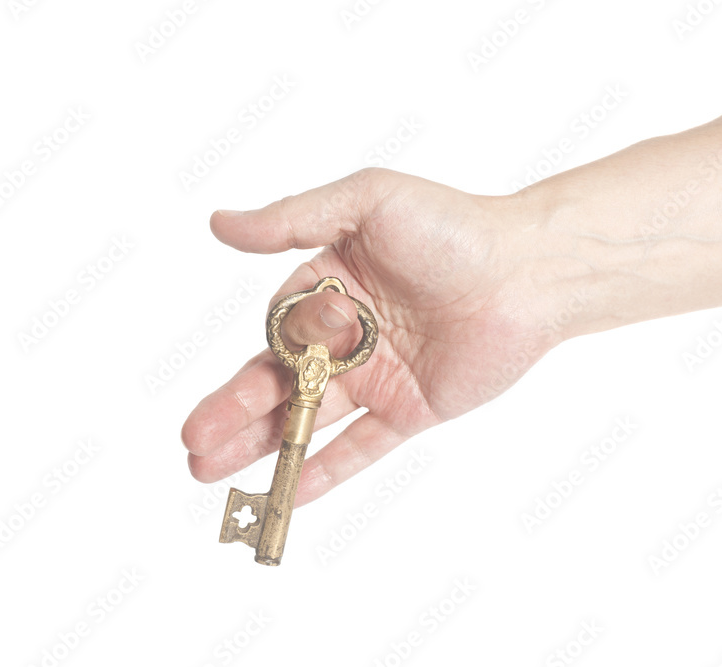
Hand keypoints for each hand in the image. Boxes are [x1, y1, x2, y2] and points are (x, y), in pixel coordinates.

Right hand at [181, 168, 560, 504]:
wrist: (529, 270)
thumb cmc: (451, 225)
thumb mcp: (365, 203)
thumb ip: (292, 219)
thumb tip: (219, 223)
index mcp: (327, 289)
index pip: (277, 333)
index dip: (262, 359)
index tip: (267, 370)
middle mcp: (345, 337)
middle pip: (277, 383)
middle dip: (233, 414)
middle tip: (192, 444)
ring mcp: (376, 377)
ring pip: (308, 420)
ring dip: (260, 448)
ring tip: (209, 472)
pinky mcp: (410, 409)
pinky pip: (362, 447)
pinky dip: (326, 471)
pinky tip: (290, 494)